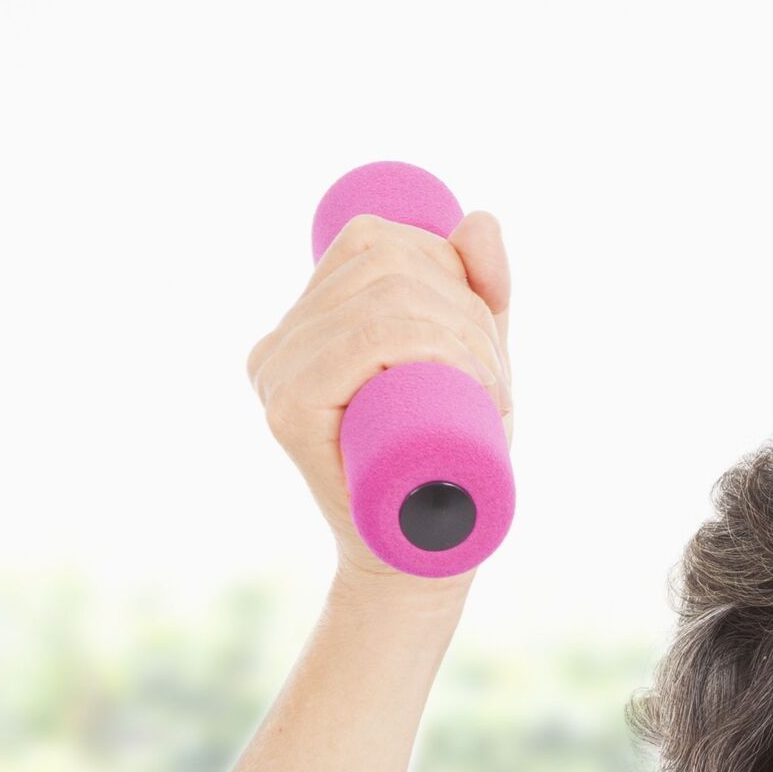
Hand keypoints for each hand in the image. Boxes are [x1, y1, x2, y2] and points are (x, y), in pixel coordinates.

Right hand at [246, 208, 512, 585]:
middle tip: (497, 377)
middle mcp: (277, 343)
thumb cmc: (445, 462)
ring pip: (385, 300)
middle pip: (384, 263)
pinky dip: (431, 347)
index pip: (374, 240)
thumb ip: (477, 293)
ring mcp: (275, 374)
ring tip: (491, 391)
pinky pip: (365, 341)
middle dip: (464, 307)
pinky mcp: (288, 412)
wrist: (425, 553)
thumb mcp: (471, 362)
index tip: (485, 335)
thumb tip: (478, 219)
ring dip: (462, 334)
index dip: (445, 265)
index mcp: (306, 322)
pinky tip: (467, 379)